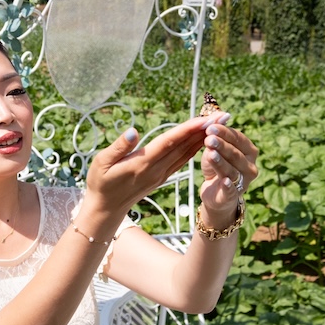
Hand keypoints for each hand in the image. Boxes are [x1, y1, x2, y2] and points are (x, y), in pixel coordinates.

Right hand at [85, 115, 211, 216]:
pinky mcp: (161, 177)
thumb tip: (133, 131)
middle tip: (224, 116)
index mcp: (142, 163)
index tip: (206, 118)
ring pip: (186, 154)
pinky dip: (194, 148)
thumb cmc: (100, 183)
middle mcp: (156, 169)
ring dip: (204, 138)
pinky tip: (203, 140)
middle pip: (184, 147)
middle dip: (205, 130)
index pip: (169, 142)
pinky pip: (181, 160)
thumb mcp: (102, 162)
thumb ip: (119, 146)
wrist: (106, 209)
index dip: (188, 129)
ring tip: (220, 124)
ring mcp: (161, 174)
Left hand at [199, 115, 258, 223]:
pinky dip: (228, 185)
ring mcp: (244, 182)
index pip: (238, 139)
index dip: (225, 133)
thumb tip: (218, 115)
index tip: (211, 126)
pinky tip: (223, 180)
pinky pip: (231, 190)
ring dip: (221, 162)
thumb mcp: (214, 148)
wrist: (215, 192)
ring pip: (232, 170)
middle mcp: (250, 166)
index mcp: (249, 151)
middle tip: (209, 138)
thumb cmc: (216, 165)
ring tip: (210, 154)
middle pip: (235, 154)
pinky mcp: (233, 196)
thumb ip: (216, 133)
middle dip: (222, 146)